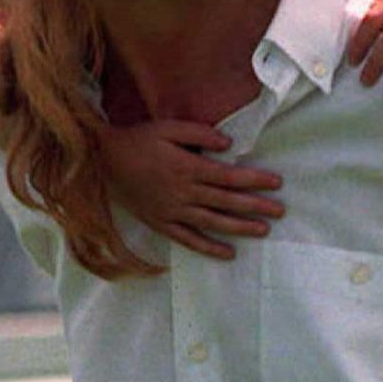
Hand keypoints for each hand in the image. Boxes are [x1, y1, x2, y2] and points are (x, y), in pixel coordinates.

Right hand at [98, 119, 284, 259]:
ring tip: (263, 231)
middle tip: (280, 211)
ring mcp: (172, 211)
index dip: (255, 180)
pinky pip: (188, 240)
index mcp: (188, 168)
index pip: (229, 177)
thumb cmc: (139, 139)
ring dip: (239, 228)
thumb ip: (199, 134)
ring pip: (212, 223)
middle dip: (256, 206)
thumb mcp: (169, 128)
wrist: (102, 161)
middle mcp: (183, 193)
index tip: (277, 183)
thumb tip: (228, 144)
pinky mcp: (160, 223)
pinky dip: (209, 248)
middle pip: (226, 202)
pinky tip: (228, 253)